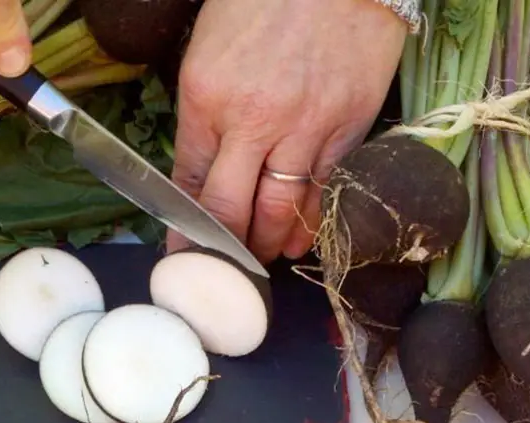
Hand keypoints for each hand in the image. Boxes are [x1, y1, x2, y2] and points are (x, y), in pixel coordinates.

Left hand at [169, 0, 407, 262]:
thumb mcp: (211, 46)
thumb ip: (204, 108)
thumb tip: (204, 165)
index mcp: (206, 96)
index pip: (188, 181)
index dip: (184, 227)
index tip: (182, 253)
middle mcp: (251, 120)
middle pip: (229, 208)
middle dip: (222, 248)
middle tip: (221, 269)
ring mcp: (303, 128)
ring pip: (278, 210)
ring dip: (266, 243)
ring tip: (260, 258)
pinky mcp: (347, 128)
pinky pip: (324, 192)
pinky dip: (310, 223)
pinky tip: (300, 241)